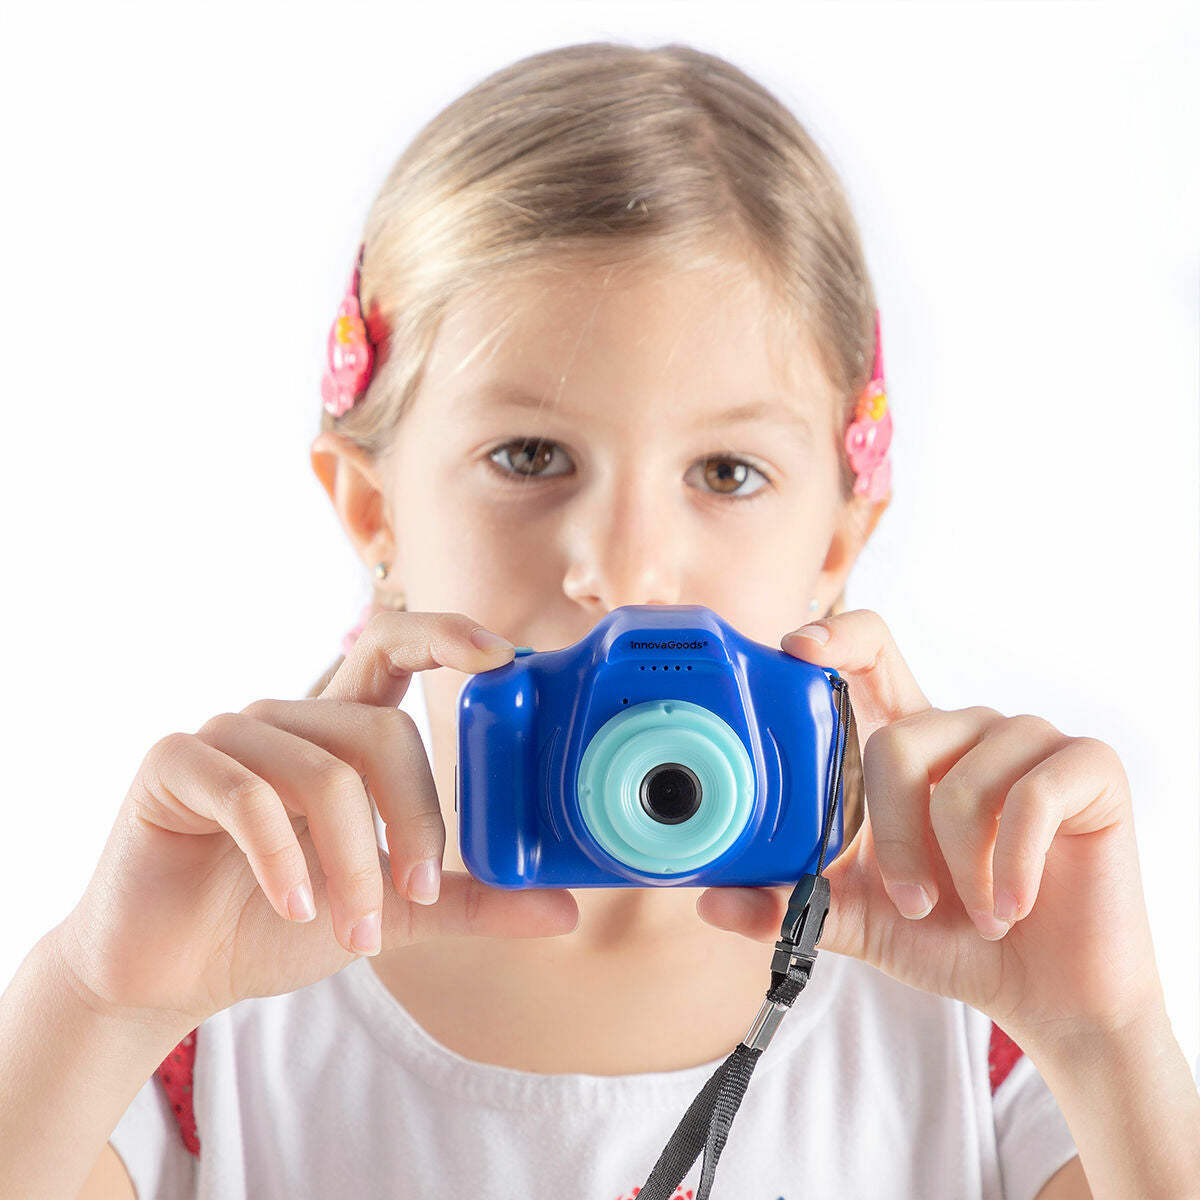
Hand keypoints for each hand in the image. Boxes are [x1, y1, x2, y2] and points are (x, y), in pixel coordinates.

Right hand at [55, 611, 579, 1030]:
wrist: (170, 972)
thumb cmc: (276, 921)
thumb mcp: (392, 912)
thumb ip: (468, 901)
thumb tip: (562, 908)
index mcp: (337, 734)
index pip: (393, 649)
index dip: (446, 635)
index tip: (501, 657)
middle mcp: (286, 720)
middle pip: (381, 731)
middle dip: (415, 820)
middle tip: (417, 893)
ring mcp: (227, 736)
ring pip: (325, 773)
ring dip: (352, 864)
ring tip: (354, 930)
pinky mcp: (173, 765)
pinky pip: (248, 794)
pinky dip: (284, 858)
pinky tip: (295, 908)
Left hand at [696, 609, 1165, 1047]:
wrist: (1047, 995)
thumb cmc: (949, 938)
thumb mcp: (858, 918)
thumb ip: (791, 902)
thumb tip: (711, 899)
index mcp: (909, 744)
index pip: (871, 652)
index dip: (836, 636)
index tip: (798, 650)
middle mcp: (965, 728)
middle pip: (900, 736)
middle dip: (893, 830)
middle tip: (910, 897)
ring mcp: (1030, 740)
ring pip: (962, 774)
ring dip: (957, 861)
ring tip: (974, 911)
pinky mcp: (1088, 767)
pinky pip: (1032, 796)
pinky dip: (1011, 864)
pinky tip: (1011, 907)